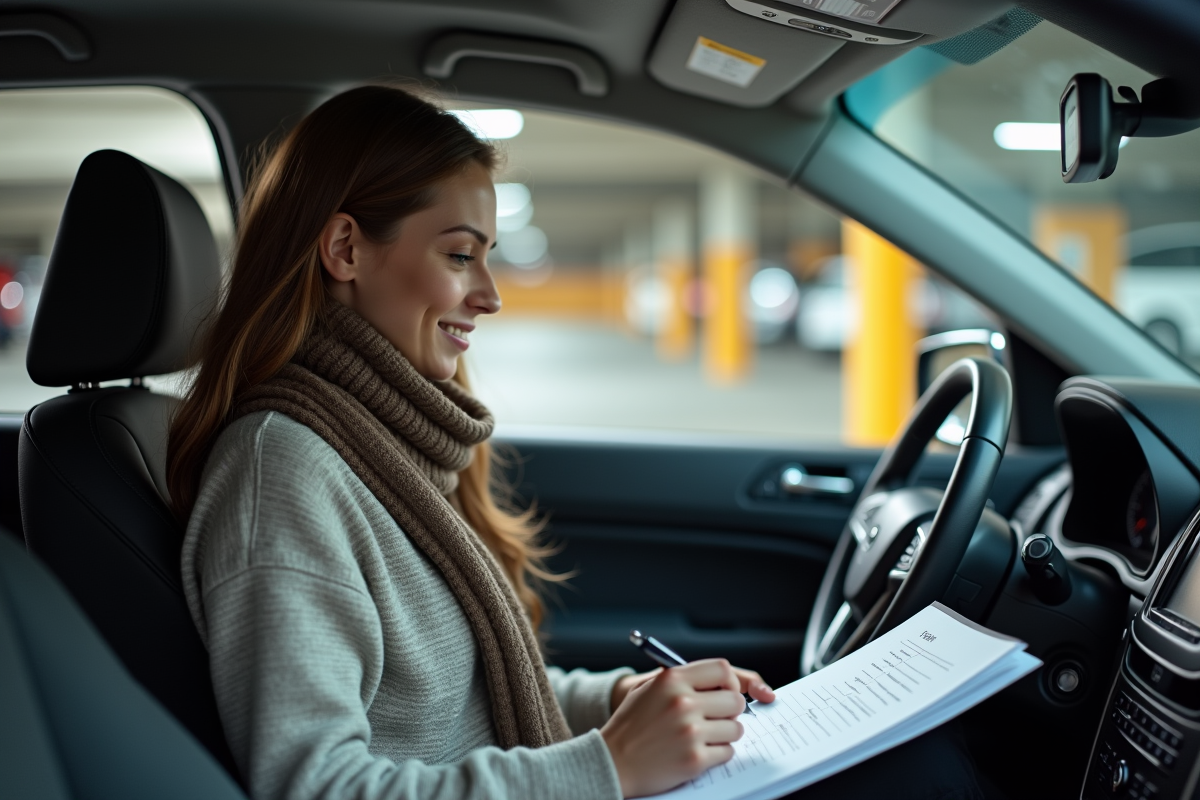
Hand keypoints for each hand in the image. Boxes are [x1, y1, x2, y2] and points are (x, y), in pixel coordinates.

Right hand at [600, 659, 746, 797]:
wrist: (612, 761)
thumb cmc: (630, 725)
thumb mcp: (648, 689)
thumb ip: (680, 680)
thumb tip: (716, 680)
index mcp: (672, 680)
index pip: (723, 670)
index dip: (731, 682)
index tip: (728, 691)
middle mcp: (683, 703)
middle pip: (735, 700)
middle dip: (731, 710)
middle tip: (720, 717)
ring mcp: (690, 732)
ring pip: (735, 729)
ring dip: (726, 734)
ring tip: (708, 736)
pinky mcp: (695, 760)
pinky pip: (727, 752)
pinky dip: (718, 753)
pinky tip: (701, 751)